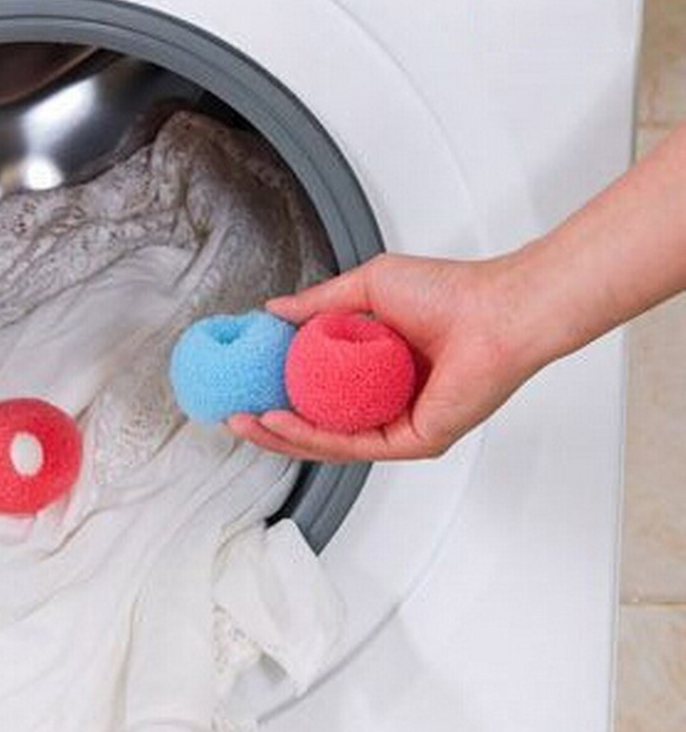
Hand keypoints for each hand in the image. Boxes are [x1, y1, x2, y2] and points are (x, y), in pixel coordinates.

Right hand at [229, 251, 543, 460]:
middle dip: (270, 424)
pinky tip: (280, 421)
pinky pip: (351, 444)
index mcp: (377, 370)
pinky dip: (310, 435)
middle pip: (316, 423)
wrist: (496, 309)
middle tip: (234, 414)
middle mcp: (386, 402)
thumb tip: (275, 310)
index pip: (317, 390)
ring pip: (328, 440)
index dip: (278, 389)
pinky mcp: (412, 441)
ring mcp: (399, 424)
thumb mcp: (367, 287)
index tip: (246, 382)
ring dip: (282, 434)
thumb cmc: (450, 292)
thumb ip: (319, 303)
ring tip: (246, 422)